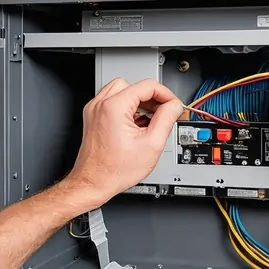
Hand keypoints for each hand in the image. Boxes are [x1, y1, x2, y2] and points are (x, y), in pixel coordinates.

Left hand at [66, 78, 182, 204]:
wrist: (93, 182)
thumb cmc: (114, 170)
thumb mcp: (151, 145)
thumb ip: (166, 120)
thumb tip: (174, 106)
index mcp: (114, 107)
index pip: (147, 86)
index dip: (166, 94)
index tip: (173, 105)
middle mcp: (101, 104)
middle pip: (134, 85)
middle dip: (152, 98)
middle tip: (163, 112)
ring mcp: (95, 109)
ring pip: (123, 90)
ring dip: (139, 101)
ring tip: (149, 119)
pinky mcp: (93, 116)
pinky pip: (113, 101)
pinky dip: (127, 107)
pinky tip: (136, 123)